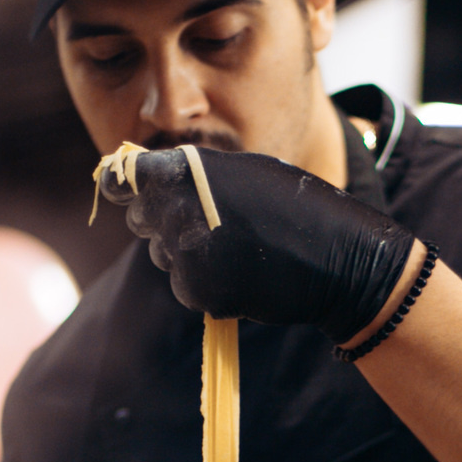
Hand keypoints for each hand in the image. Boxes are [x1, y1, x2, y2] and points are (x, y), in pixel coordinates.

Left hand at [98, 145, 418, 342]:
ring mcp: (183, 253)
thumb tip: (146, 183)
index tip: (125, 193)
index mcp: (184, 170)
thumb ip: (192, 174)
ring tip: (239, 249)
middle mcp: (175, 209)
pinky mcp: (197, 291)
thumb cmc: (296, 206)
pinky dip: (208, 286)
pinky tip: (243, 275)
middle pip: (142, 220)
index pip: (122, 179)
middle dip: (165, 222)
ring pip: (165, 257)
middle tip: (212, 224)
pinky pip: (187, 289)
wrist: (339, 257)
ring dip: (189, 256)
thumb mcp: (244, 170)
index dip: (122, 187)